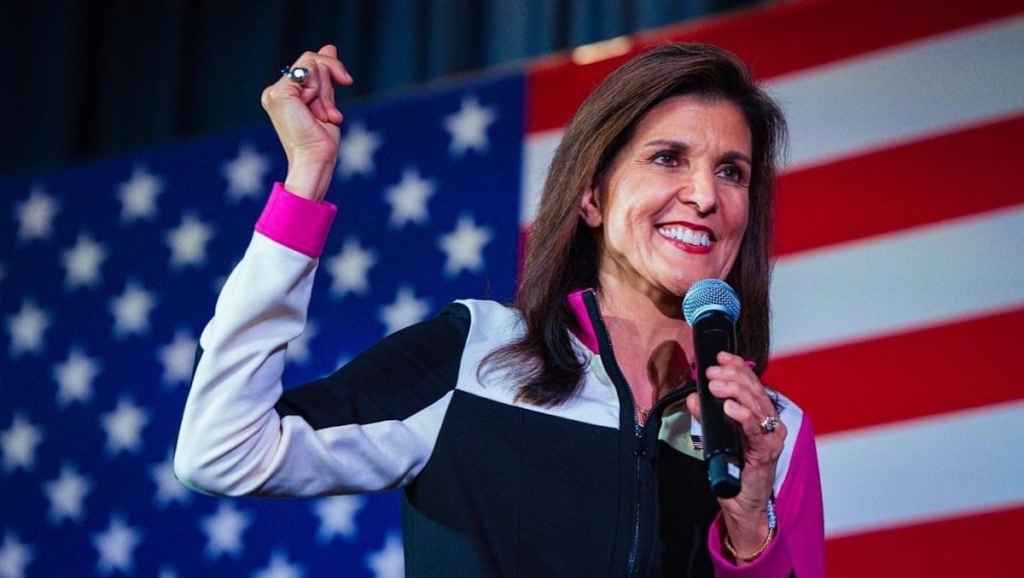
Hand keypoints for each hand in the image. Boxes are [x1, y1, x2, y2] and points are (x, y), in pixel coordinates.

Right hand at [260, 45, 352, 200]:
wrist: (316, 160)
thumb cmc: (321, 141)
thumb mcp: (327, 101)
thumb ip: (326, 77)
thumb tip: (329, 47)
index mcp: (283, 94)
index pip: (309, 64)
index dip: (331, 67)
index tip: (346, 80)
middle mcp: (275, 91)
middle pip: (312, 60)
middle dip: (331, 83)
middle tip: (332, 113)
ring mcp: (275, 92)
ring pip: (314, 65)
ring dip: (328, 93)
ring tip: (325, 117)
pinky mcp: (280, 93)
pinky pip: (310, 72)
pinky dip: (322, 93)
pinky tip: (319, 114)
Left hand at [685, 351, 784, 559]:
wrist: (741, 502)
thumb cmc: (733, 467)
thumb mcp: (716, 435)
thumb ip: (707, 415)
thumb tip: (693, 398)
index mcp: (761, 414)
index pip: (752, 382)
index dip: (737, 366)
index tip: (720, 356)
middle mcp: (770, 422)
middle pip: (754, 390)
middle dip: (732, 376)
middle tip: (711, 373)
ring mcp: (771, 437)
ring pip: (756, 405)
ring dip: (735, 391)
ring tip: (715, 384)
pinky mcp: (766, 452)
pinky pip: (756, 430)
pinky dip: (743, 416)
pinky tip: (729, 408)